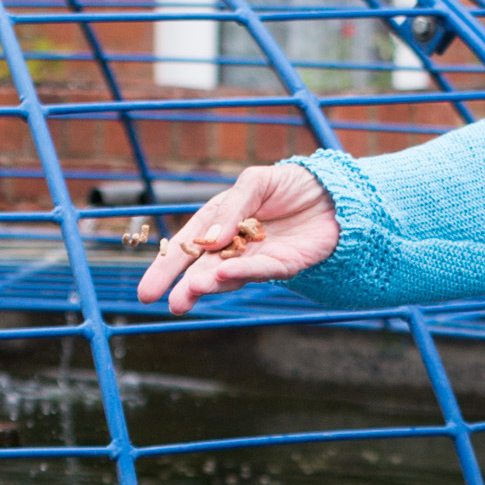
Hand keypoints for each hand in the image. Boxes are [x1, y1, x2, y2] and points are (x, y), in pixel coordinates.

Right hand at [136, 163, 341, 313]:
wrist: (335, 192)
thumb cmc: (291, 185)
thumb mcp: (256, 182)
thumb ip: (233, 207)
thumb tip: (211, 238)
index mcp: (222, 222)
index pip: (188, 245)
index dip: (167, 267)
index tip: (148, 291)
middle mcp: (237, 246)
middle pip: (204, 268)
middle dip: (185, 285)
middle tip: (169, 302)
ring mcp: (260, 258)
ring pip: (230, 274)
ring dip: (209, 283)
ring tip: (190, 292)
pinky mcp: (286, 264)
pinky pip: (264, 270)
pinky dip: (244, 272)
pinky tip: (223, 276)